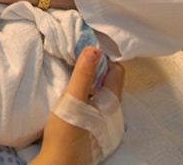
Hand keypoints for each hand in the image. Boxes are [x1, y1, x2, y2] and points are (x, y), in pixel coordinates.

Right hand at [33, 47, 125, 163]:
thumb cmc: (66, 133)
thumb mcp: (72, 99)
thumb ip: (83, 74)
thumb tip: (93, 48)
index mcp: (112, 101)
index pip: (117, 69)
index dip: (102, 58)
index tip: (85, 53)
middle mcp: (114, 112)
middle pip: (110, 81)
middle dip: (96, 70)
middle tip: (76, 63)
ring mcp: (107, 124)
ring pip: (103, 95)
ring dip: (91, 84)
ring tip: (73, 79)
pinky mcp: (97, 131)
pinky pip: (97, 107)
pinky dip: (88, 98)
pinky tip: (75, 100)